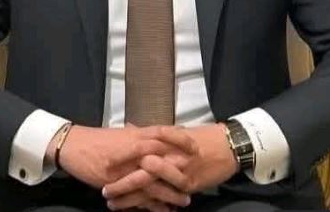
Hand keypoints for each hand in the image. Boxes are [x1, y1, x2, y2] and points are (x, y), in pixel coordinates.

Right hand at [54, 124, 197, 208]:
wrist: (73, 146)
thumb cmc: (97, 139)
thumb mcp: (119, 135)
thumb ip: (136, 135)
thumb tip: (149, 133)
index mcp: (136, 134)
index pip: (164, 132)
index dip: (181, 139)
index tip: (196, 146)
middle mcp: (133, 148)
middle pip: (164, 157)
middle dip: (182, 169)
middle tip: (197, 179)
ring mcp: (126, 166)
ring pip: (155, 180)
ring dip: (171, 191)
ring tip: (186, 200)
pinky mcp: (117, 182)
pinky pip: (138, 195)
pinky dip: (152, 204)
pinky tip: (163, 210)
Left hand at [103, 123, 238, 209]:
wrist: (228, 145)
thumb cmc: (201, 136)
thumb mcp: (175, 130)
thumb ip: (152, 132)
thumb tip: (131, 127)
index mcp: (164, 139)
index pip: (136, 149)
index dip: (119, 158)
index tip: (101, 165)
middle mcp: (169, 155)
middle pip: (139, 171)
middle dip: (121, 183)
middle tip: (104, 190)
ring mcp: (178, 171)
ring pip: (149, 188)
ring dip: (130, 198)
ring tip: (113, 203)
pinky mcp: (188, 185)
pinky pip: (165, 198)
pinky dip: (151, 206)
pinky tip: (139, 211)